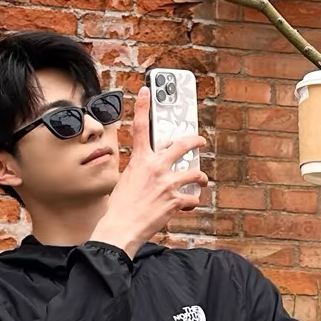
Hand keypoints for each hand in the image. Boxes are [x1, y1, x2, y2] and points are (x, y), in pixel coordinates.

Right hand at [91, 86, 208, 258]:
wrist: (121, 229)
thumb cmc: (120, 209)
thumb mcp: (126, 182)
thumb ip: (140, 171)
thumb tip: (150, 172)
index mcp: (140, 161)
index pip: (140, 128)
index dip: (143, 107)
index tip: (147, 91)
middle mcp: (155, 168)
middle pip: (181, 145)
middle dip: (194, 141)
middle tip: (200, 140)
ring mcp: (167, 183)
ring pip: (194, 174)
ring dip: (200, 177)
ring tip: (201, 180)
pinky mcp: (175, 200)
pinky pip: (191, 199)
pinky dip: (191, 202)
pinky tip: (189, 204)